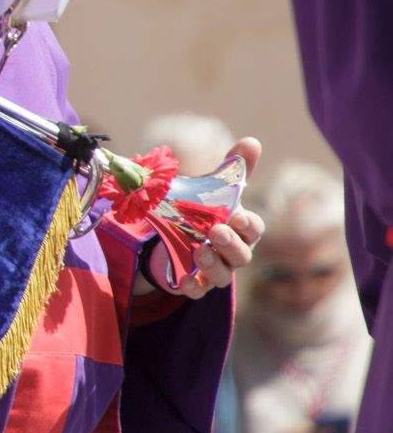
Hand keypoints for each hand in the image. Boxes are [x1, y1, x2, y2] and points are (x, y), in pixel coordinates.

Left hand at [168, 137, 264, 299]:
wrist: (178, 234)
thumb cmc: (207, 209)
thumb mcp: (216, 187)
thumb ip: (234, 168)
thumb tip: (252, 141)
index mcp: (241, 228)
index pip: (254, 229)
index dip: (248, 225)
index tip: (236, 216)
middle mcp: (234, 252)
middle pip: (242, 255)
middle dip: (231, 244)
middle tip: (216, 231)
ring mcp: (216, 269)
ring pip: (224, 275)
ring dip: (214, 266)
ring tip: (200, 252)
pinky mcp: (196, 282)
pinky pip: (199, 291)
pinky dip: (193, 287)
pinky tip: (183, 281)